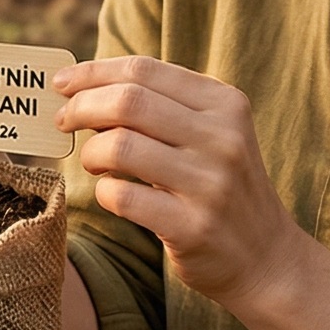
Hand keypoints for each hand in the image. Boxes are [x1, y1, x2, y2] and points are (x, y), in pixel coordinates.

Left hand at [57, 55, 302, 307]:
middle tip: (63, 121)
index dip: (93, 72)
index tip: (62, 83)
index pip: (145, 70)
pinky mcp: (193, 227)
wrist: (266, 259)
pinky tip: (111, 194)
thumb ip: (161, 108)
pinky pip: (122, 197)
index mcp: (225, 104)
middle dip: (82, 107)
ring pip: (120, 147)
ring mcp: (211, 184)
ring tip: (94, 163)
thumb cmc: (220, 187)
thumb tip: (82, 89)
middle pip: (128, 101)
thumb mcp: (211, 135)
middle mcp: (223, 138)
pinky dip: (103, 193)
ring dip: (91, 153)